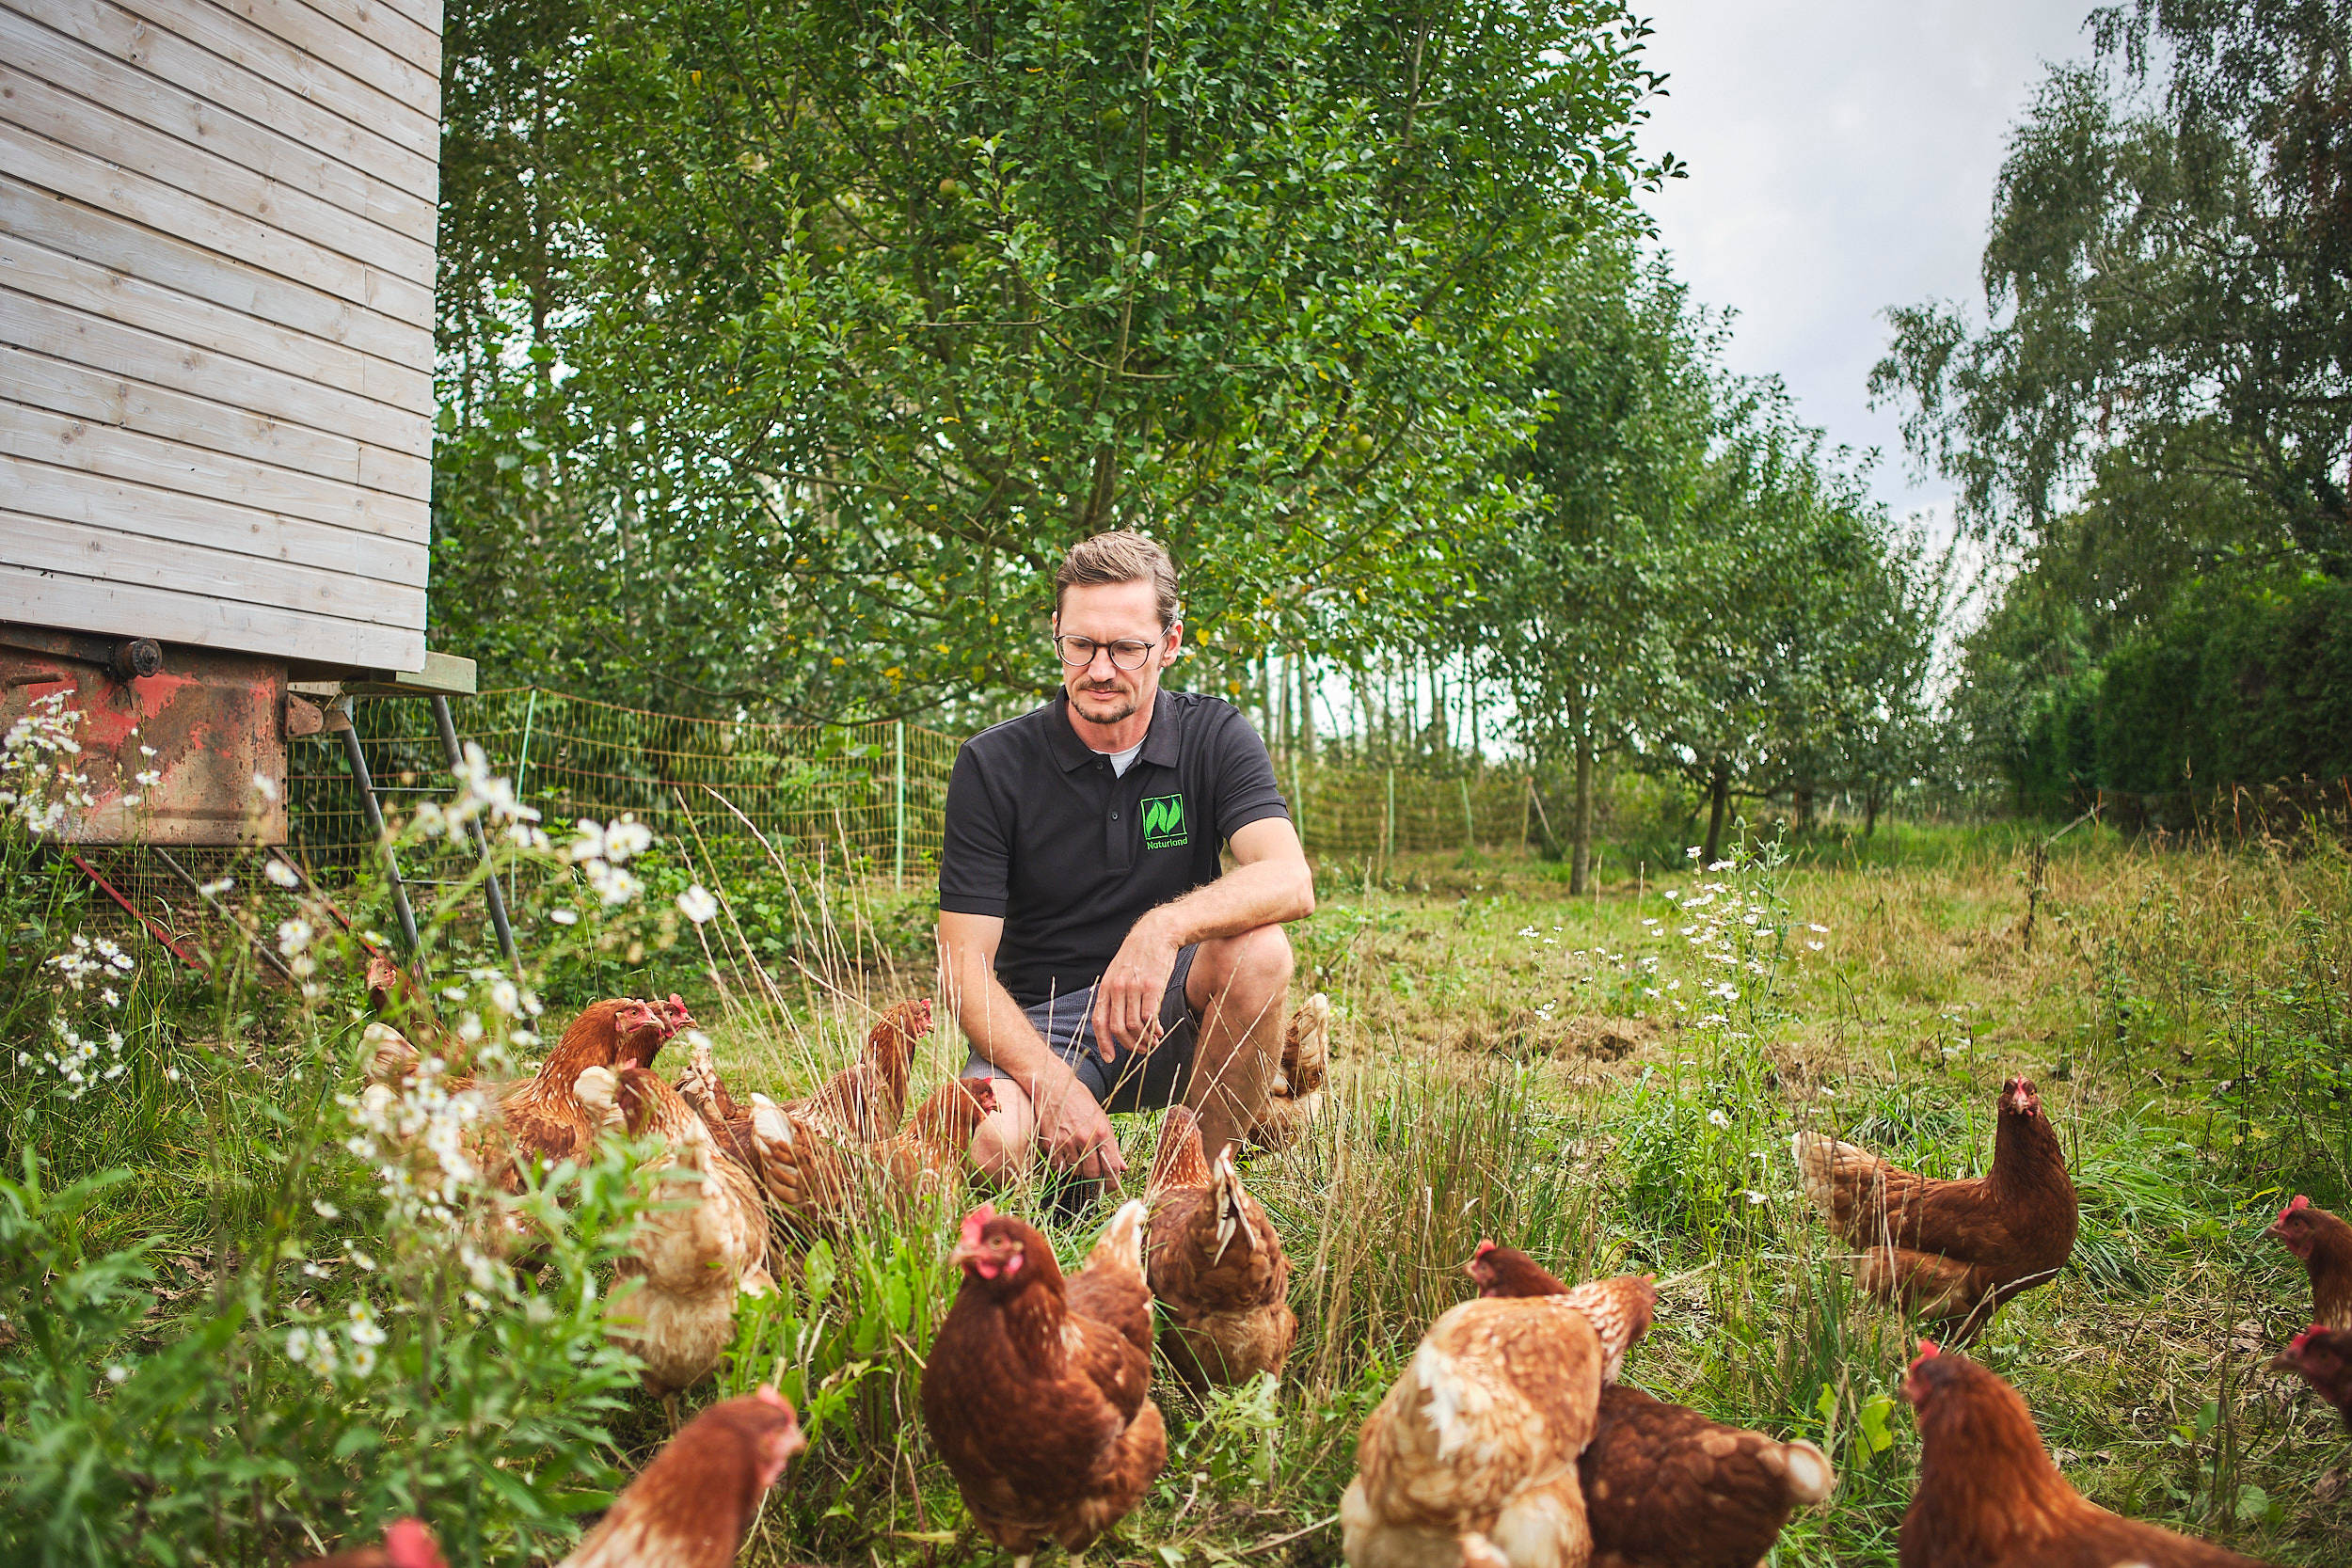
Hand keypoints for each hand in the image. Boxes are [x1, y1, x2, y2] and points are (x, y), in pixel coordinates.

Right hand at [1034, 1070, 1126, 1178]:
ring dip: (1079, 1169)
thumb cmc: (1080, 1100)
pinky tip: (1066, 1154)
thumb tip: (1122, 1167)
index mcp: (1102, 1132)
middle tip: (1094, 1174)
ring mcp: (1067, 1142)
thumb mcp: (1102, 1118)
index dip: (1113, 1182)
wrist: (1054, 1087)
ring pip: (1076, 1171)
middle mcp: (1086, 1139)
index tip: (1112, 1188)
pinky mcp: (1052, 1144)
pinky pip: (1060, 1166)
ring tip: (1079, 1155)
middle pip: (1093, 1173)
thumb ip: (1112, 1145)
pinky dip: (1064, 1165)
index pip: (1111, 1166)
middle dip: (1095, 1178)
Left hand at [1092, 918, 1179, 1059]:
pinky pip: (1150, 1017)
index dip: (1104, 1043)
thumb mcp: (1118, 972)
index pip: (1099, 1022)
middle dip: (1129, 1045)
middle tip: (1140, 1051)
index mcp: (1106, 987)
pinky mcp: (1152, 986)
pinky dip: (1155, 1030)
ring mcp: (1134, 988)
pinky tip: (1160, 1032)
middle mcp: (1117, 989)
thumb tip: (1117, 1021)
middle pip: (1118, 1028)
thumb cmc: (1138, 956)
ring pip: (1135, 1026)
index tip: (1110, 1058)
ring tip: (1152, 1043)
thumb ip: (1115, 995)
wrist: (1156, 933)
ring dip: (1144, 1040)